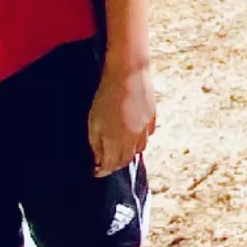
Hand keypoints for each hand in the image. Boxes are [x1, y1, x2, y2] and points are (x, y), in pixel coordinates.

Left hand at [88, 57, 157, 173]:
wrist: (129, 74)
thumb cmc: (107, 96)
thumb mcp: (93, 121)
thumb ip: (96, 142)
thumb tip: (98, 158)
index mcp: (117, 140)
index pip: (111, 164)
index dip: (103, 170)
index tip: (96, 171)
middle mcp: (133, 138)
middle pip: (126, 160)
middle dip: (115, 164)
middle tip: (105, 162)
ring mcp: (145, 129)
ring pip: (139, 149)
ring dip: (128, 152)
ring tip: (119, 148)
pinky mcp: (152, 118)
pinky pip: (147, 135)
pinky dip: (139, 139)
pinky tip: (132, 133)